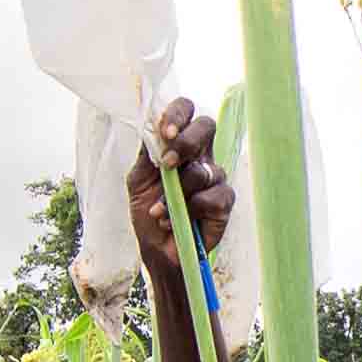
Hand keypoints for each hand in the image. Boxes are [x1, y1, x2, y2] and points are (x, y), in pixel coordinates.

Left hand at [124, 97, 235, 276]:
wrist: (157, 250)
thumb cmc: (149, 213)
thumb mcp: (137, 180)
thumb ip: (146, 153)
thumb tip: (152, 127)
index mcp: (178, 145)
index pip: (186, 111)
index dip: (178, 115)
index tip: (166, 133)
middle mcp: (199, 156)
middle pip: (207, 126)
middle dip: (187, 142)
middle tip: (169, 164)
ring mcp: (214, 179)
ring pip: (205, 168)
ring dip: (178, 190)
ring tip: (160, 210)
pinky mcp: (223, 203)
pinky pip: (214, 196)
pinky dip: (191, 209)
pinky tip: (175, 220)